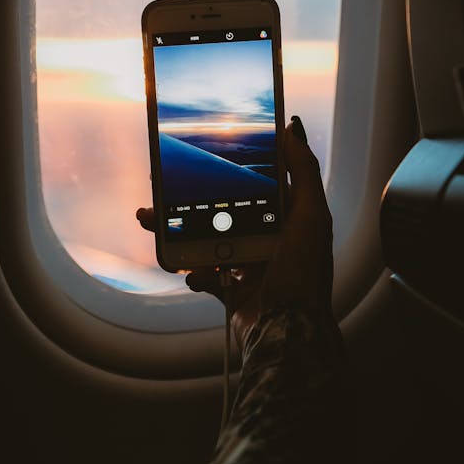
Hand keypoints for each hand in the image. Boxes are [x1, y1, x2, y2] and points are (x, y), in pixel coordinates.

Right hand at [136, 116, 333, 350]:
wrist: (288, 336)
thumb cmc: (304, 276)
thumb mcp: (310, 216)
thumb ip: (303, 172)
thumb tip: (293, 128)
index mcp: (287, 219)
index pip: (254, 184)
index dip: (228, 170)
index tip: (201, 155)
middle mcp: (268, 239)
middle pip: (221, 210)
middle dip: (190, 200)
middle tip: (162, 190)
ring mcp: (248, 266)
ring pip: (206, 239)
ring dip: (179, 231)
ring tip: (154, 222)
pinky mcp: (232, 291)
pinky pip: (204, 274)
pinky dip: (195, 272)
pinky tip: (195, 272)